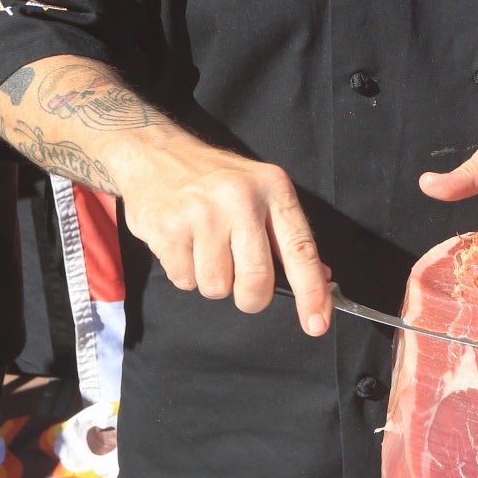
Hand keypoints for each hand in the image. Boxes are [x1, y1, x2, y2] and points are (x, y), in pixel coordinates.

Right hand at [113, 131, 333, 336]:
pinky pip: (185, 281)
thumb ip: (288, 235)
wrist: (155, 154)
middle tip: (241, 283)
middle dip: (251, 297)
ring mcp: (202, 214)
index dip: (311, 292)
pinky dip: (185, 272)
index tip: (317, 324)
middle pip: (256, 281)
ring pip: (217, 287)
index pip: (300, 249)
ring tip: (203, 248)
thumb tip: (321, 280)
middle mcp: (240, 199)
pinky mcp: (168, 229)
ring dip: (211, 280)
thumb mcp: (260, 190)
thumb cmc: (215, 178)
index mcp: (273, 188)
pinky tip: (182, 244)